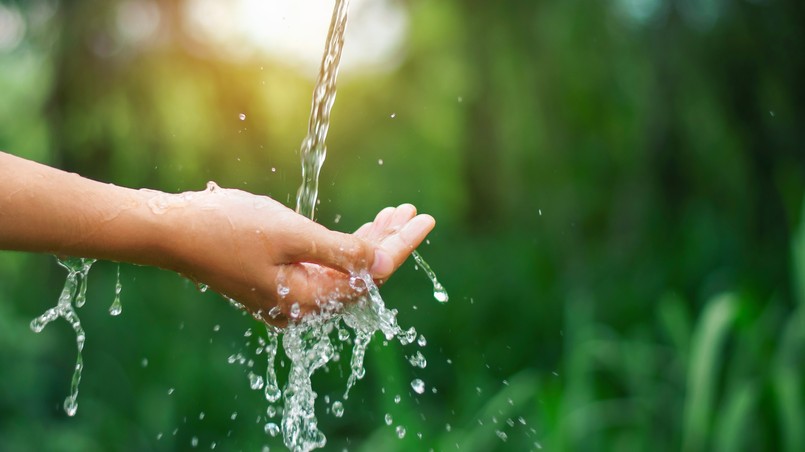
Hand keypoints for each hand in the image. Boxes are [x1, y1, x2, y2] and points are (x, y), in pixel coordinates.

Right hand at [157, 185, 433, 323]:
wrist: (171, 230)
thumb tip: (381, 260)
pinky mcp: (275, 279)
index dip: (400, 246)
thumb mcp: (292, 234)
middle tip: (411, 211)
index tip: (424, 219)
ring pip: (342, 268)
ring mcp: (287, 293)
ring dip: (367, 240)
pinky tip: (360, 229)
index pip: (370, 276)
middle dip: (387, 241)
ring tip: (394, 213)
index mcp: (306, 300)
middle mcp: (300, 305)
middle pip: (359, 274)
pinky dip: (342, 245)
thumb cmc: (228, 228)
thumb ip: (340, 250)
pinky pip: (322, 266)